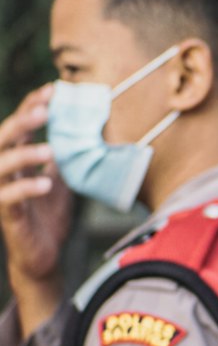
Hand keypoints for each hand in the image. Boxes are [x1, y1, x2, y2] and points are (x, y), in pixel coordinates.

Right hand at [0, 88, 72, 330]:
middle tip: (46, 109)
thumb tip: (82, 131)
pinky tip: (47, 183)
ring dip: (24, 154)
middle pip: (3, 138)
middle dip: (23, 121)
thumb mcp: (61, 179)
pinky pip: (10, 198)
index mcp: (16, 158)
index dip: (32, 106)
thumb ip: (63, 157)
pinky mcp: (7, 215)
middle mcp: (4, 172)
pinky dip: (27, 188)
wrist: (43, 256)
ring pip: (1, 166)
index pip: (20, 125)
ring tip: (49, 149)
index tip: (52, 89)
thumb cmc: (49, 216)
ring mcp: (1, 193)